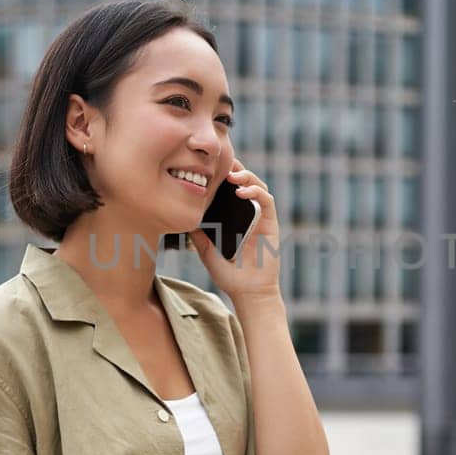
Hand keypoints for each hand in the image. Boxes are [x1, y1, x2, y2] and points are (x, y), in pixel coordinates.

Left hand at [189, 159, 282, 300]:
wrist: (248, 291)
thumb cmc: (229, 274)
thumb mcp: (206, 251)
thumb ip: (197, 235)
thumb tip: (184, 219)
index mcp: (233, 217)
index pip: (229, 188)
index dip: (222, 174)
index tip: (208, 167)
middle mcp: (248, 213)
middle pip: (245, 181)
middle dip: (235, 168)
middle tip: (221, 163)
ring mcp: (261, 217)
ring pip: (258, 186)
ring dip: (247, 176)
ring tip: (232, 175)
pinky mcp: (271, 223)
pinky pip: (267, 201)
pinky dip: (256, 192)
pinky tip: (241, 191)